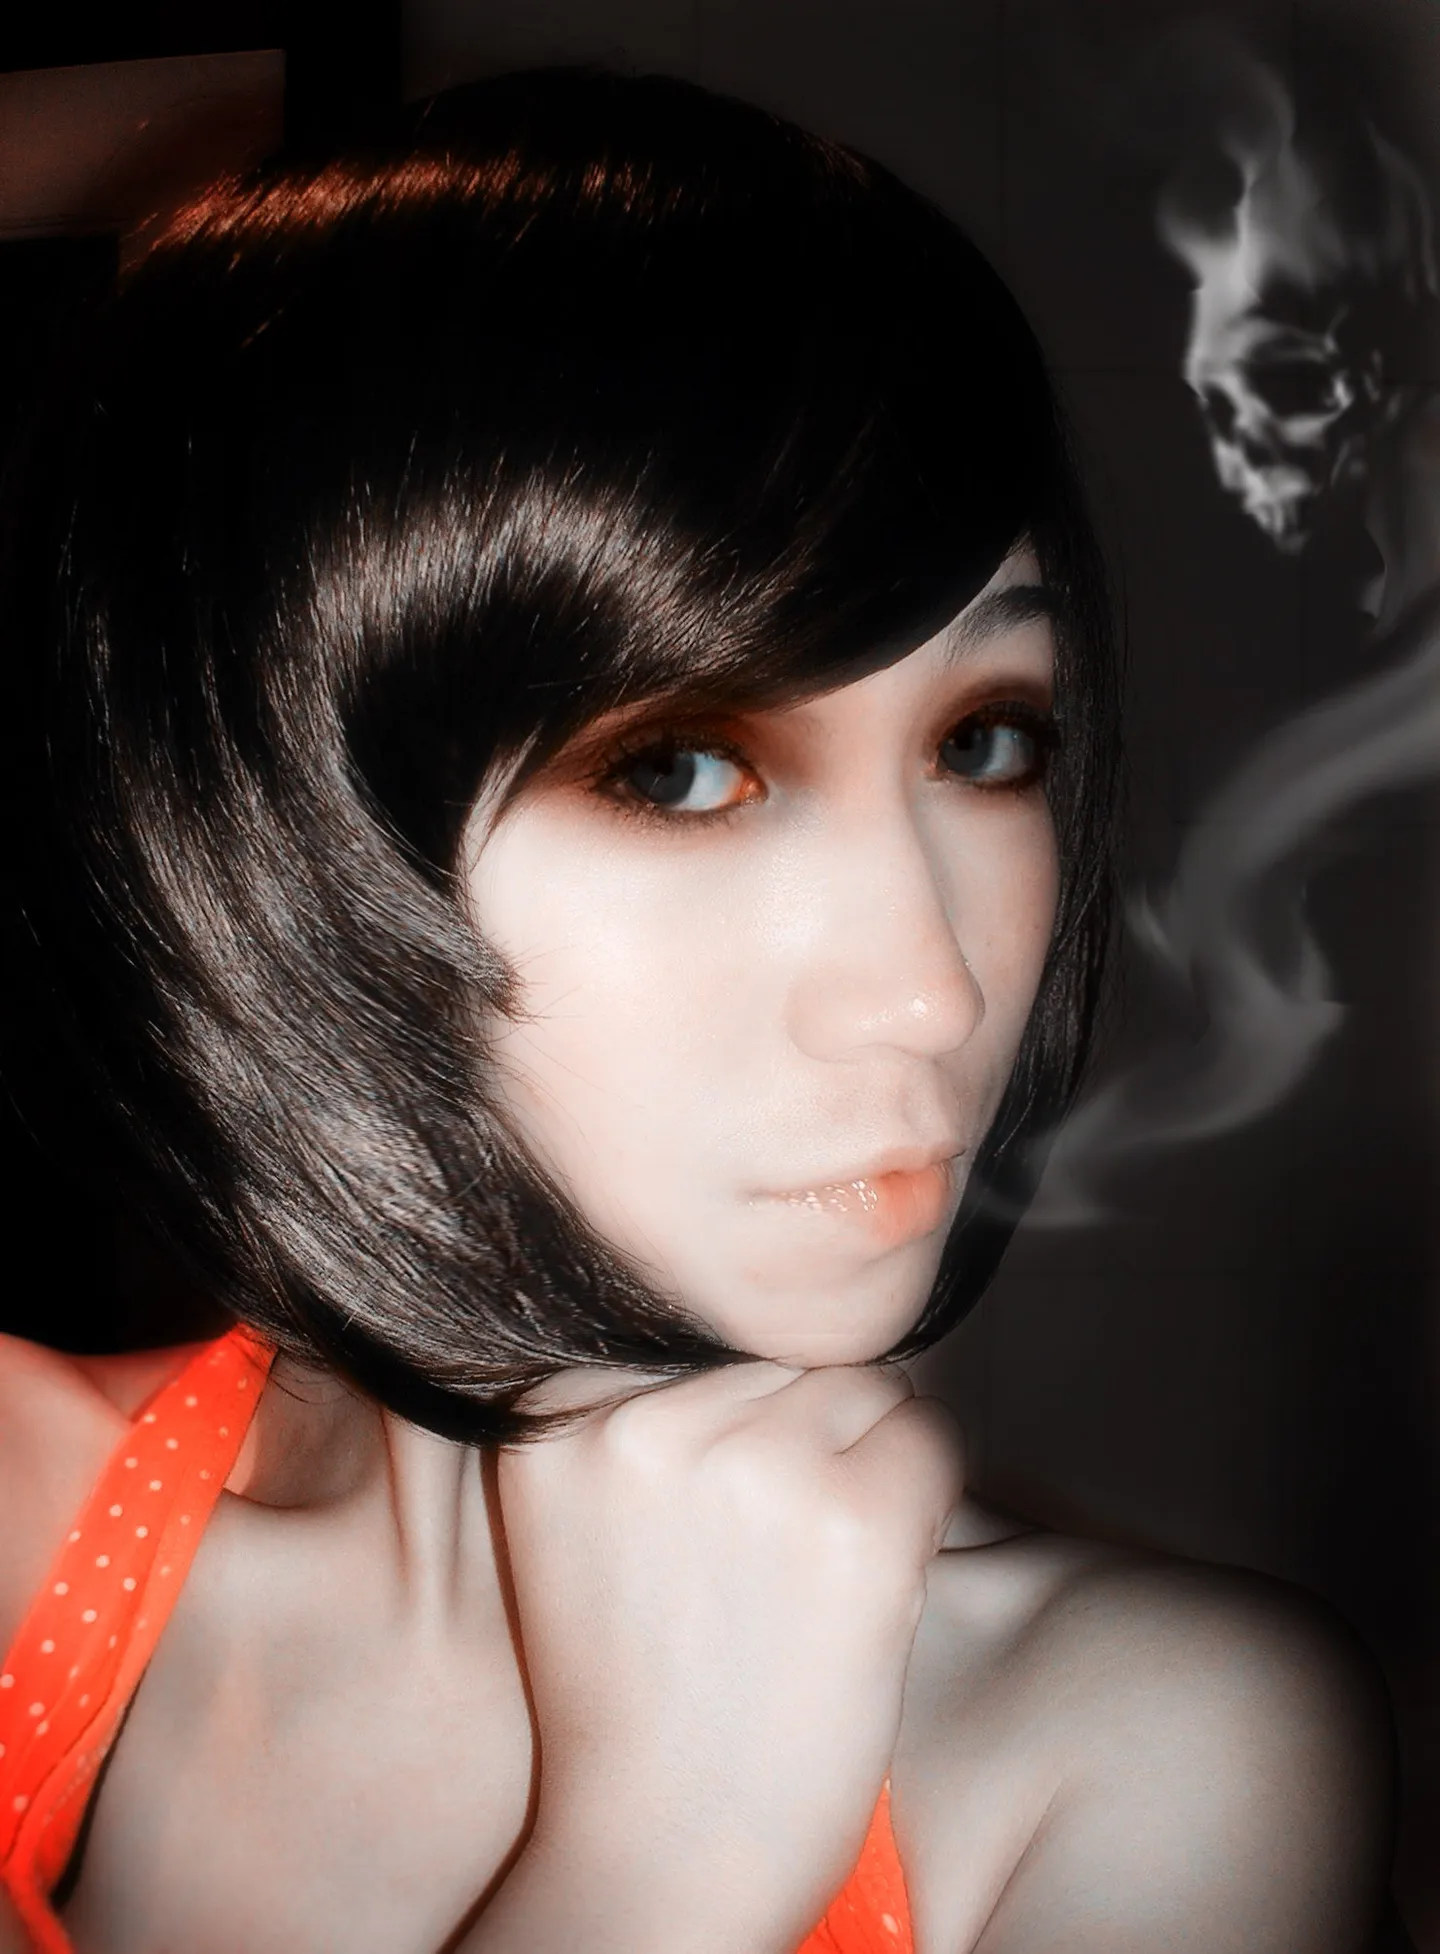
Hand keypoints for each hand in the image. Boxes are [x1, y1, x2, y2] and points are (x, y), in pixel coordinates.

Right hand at [487, 1360, 962, 1950]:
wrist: (659, 1856)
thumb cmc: (632, 1691)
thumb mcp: (578, 1515)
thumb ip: (641, 1411)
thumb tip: (770, 1313)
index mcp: (557, 1411)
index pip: (699, 1334)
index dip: (737, 1421)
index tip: (723, 1513)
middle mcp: (647, 1419)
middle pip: (784, 1352)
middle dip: (805, 1430)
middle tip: (776, 1552)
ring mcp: (754, 1465)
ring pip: (864, 1385)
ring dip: (865, 1460)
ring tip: (810, 1572)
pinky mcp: (854, 1520)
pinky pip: (931, 1441)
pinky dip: (924, 1500)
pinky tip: (868, 1582)